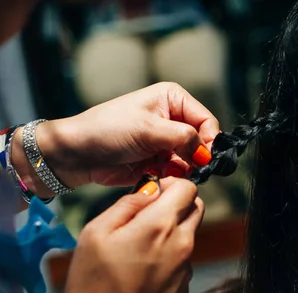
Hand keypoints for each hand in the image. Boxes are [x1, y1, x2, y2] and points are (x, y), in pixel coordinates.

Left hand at [11, 82, 218, 197]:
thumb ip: (184, 138)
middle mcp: (173, 118)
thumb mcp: (148, 130)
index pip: (206, 120)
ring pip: (193, 160)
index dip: (209, 140)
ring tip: (167, 173)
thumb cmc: (107, 131)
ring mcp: (167, 141)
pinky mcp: (160, 161)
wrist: (77, 155)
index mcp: (173, 99)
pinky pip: (179, 172)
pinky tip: (159, 176)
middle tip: (187, 168)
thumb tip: (208, 154)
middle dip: (197, 157)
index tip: (204, 158)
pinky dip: (173, 177)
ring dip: (184, 169)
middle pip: (202, 142)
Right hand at [33, 178, 201, 292]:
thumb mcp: (97, 231)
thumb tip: (150, 190)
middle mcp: (182, 244)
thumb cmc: (92, 281)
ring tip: (138, 251)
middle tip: (148, 216)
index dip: (171, 184)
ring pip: (188, 236)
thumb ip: (129, 204)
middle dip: (177, 204)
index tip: (153, 192)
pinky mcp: (184, 288)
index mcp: (161, 225)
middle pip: (196, 208)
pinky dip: (169, 258)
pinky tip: (143, 273)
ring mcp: (186, 268)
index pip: (188, 188)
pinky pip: (183, 262)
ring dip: (172, 233)